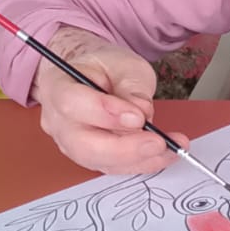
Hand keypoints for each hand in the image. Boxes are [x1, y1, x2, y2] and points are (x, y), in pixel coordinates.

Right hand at [31, 27, 188, 173]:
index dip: (105, 114)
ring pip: (100, 161)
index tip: (138, 117)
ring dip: (139, 159)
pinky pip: (114, 166)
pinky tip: (165, 155)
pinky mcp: (90, 156)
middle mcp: (58, 121)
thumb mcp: (123, 64)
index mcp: (58, 86)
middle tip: (159, 143)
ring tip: (171, 149)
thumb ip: (131, 86)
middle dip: (125, 148)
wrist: (94, 77)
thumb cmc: (104, 67)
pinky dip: (141, 163)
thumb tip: (142, 112)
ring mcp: (71, 143)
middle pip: (83, 145)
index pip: (72, 104)